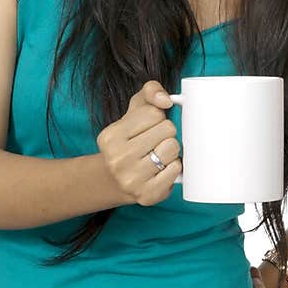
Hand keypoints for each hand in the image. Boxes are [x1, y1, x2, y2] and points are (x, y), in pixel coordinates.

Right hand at [96, 80, 181, 206]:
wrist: (115, 180)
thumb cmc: (130, 140)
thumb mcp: (134, 111)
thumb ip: (150, 92)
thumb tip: (166, 100)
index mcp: (110, 136)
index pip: (154, 113)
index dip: (158, 118)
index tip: (149, 127)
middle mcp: (117, 158)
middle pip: (168, 130)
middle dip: (166, 133)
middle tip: (155, 142)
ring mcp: (131, 179)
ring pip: (173, 149)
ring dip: (172, 150)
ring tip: (159, 155)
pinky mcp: (147, 195)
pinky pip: (177, 170)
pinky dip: (174, 167)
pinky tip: (162, 169)